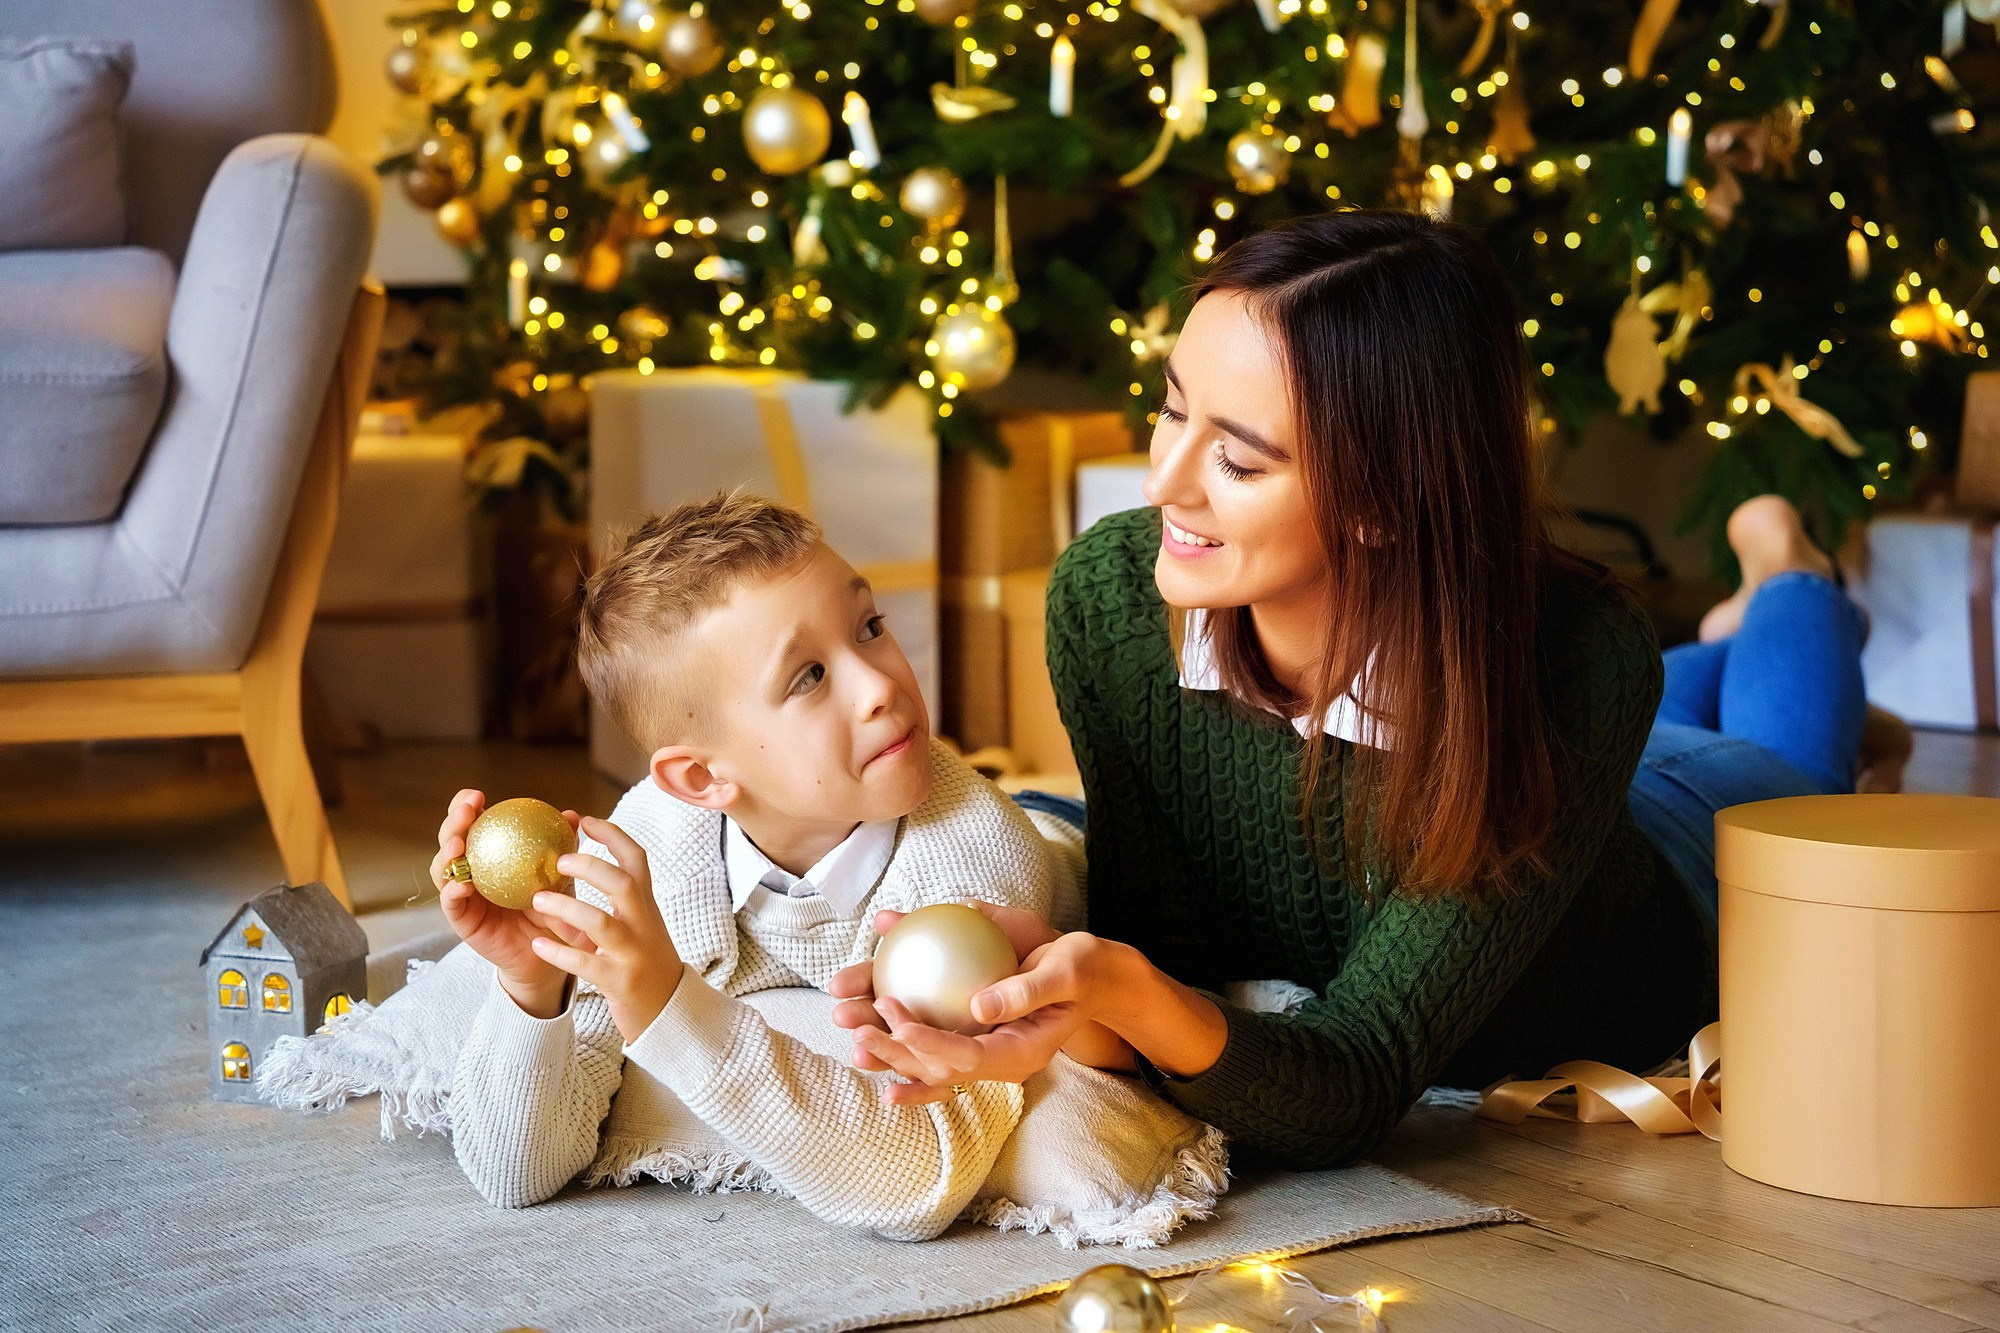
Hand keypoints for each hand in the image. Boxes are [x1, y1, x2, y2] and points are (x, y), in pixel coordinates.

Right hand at [432, 789, 588, 997]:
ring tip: (457, 846)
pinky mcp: (462, 921)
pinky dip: (452, 892)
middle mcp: (472, 871)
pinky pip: (452, 905)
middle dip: (453, 822)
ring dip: (446, 855)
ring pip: (443, 870)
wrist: (549, 953)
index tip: (477, 795)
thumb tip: (572, 815)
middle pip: (451, 841)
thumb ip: (563, 848)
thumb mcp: (559, 876)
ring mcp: (463, 895)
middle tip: (465, 812)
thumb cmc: (553, 910)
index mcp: (490, 855)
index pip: (473, 824)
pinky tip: (461, 885)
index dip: (466, 806)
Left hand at [522, 816, 684, 1044]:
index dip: (613, 836)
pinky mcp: (620, 982)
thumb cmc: (647, 962)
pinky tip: (538, 945)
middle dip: (592, 866)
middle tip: (559, 860)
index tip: (586, 820)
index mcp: (646, 906)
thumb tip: (586, 866)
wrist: (670, 1011)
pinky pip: (586, 964)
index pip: (637, 860)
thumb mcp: (642, 924)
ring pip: (601, 923)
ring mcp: (633, 954)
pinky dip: (559, 952)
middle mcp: (643, 925)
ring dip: (567, 908)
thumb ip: (622, 899)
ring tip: (537, 900)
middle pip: (624, 883)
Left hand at [830, 902, 1121, 1105]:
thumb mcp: (1064, 973)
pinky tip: (869, 1035)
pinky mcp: (975, 1035)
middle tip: (855, 1028)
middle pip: (938, 1066)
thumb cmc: (1082, 969)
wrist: (1091, 978)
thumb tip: (978, 1005)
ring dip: (888, 1050)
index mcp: (1020, 1052)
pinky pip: (932, 1046)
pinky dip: (901, 1044)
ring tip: (850, 1036)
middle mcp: (997, 1059)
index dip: (930, 1045)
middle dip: (893, 1050)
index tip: (898, 1025)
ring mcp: (985, 1050)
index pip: (967, 1057)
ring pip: (929, 1060)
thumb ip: (1025, 991)